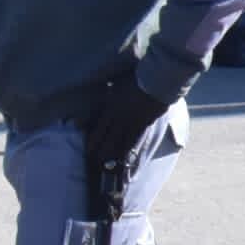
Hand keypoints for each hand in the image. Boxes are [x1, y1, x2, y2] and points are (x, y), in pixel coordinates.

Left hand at [81, 75, 172, 190]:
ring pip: (121, 143)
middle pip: (109, 139)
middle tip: (98, 162)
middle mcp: (119, 119)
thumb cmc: (135, 78)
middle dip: (102, 152)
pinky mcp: (145, 124)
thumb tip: (104, 94)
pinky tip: (128, 158)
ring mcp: (132, 123)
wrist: (155, 81)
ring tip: (111, 166)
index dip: (94, 141)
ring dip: (115, 155)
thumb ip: (110, 92)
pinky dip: (130, 150)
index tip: (89, 150)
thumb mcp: (116, 83)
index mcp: (111, 108)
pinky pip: (135, 140)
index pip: (99, 129)